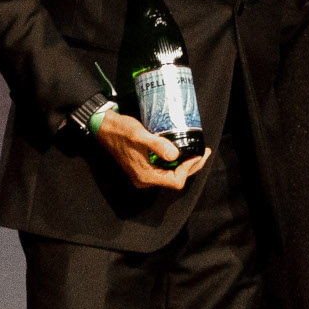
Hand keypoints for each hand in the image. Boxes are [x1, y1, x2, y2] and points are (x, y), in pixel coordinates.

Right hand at [93, 108, 209, 190]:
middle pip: (176, 179)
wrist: (104, 127)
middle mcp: (145, 179)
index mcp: (145, 176)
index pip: (176, 181)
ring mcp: (144, 174)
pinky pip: (165, 169)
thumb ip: (157, 145)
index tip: (198, 154)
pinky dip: (176, 162)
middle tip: (205, 152)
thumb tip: (175, 155)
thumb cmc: (121, 130)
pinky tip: (183, 151)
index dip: (189, 169)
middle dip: (192, 166)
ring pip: (172, 175)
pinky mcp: (143, 167)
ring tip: (198, 151)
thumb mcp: (140, 135)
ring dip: (186, 164)